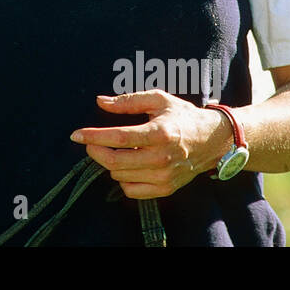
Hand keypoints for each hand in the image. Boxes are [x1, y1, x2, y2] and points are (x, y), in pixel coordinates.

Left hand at [69, 91, 232, 198]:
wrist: (212, 140)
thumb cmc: (182, 117)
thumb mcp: (158, 100)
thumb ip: (128, 101)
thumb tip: (101, 102)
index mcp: (159, 133)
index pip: (118, 138)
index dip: (93, 136)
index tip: (76, 134)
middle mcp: (162, 157)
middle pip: (115, 161)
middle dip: (95, 151)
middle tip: (89, 142)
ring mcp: (164, 176)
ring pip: (120, 176)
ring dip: (108, 163)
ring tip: (112, 150)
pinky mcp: (166, 188)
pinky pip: (131, 190)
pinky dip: (122, 179)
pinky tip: (126, 165)